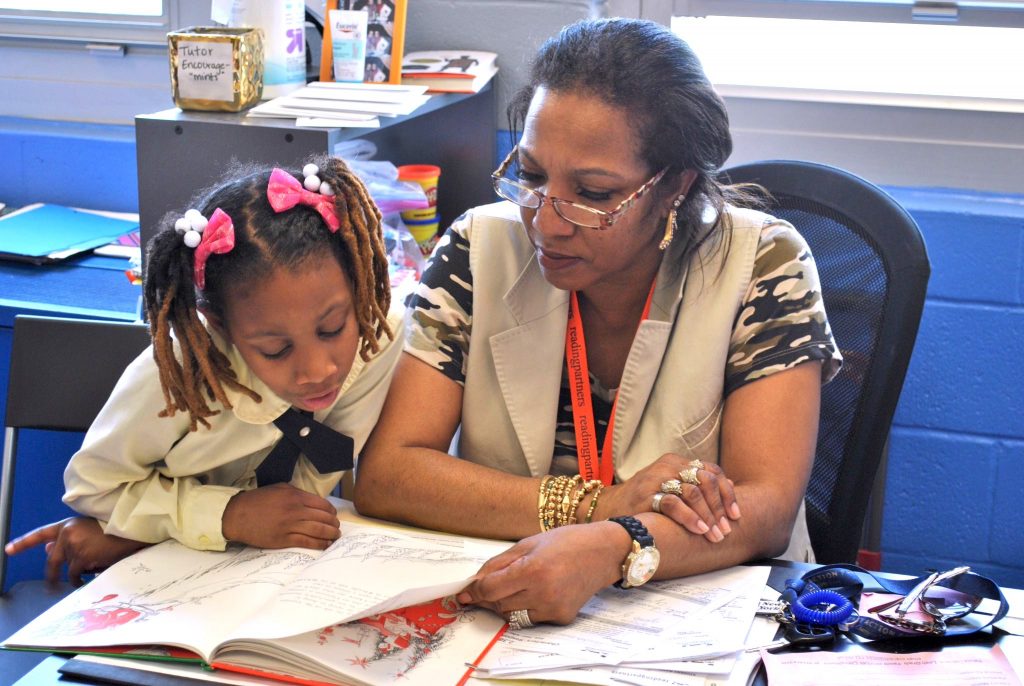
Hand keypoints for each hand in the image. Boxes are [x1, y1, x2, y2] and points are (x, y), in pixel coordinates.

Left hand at [4, 517, 146, 585]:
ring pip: (69, 568)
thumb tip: (47, 550)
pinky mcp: (81, 556)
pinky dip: (81, 580)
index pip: (41, 534)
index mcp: (67, 525)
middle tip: (52, 587)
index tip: (8, 550)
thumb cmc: (113, 531)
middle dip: (53, 576)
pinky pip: (76, 574)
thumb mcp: (88, 531)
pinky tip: (87, 580)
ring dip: (79, 572)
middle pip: (53, 560)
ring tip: (93, 569)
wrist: (131, 530)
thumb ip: (67, 541)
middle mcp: (67, 534)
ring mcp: (73, 545)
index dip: (23, 543)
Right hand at [222, 483, 339, 549]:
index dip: (331, 511)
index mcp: (295, 496)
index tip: (333, 515)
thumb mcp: (280, 488)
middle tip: (337, 527)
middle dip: (334, 523)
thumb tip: (313, 501)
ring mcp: (290, 526)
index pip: (322, 504)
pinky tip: (326, 544)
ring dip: (331, 534)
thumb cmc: (258, 500)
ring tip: (336, 536)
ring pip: (318, 530)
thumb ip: (298, 493)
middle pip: (323, 518)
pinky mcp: (284, 539)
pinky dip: (320, 544)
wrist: (238, 515)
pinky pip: (307, 542)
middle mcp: (295, 511)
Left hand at [455, 522, 627, 624]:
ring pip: (512, 615)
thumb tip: (475, 581)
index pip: (491, 589)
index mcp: (532, 569)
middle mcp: (543, 592)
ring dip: (505, 603)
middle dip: (489, 597)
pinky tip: (536, 592)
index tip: (465, 593)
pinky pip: (531, 618)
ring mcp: (554, 608)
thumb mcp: (528, 543)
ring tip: (516, 586)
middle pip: (499, 604)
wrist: (603, 552)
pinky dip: (526, 608)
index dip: (475, 591)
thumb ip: (499, 563)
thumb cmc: (566, 542)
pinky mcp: (562, 617)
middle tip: (488, 587)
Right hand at [595, 453, 738, 542]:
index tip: (735, 516)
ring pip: (693, 491)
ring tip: (714, 534)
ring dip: (708, 515)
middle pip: (706, 481)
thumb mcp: (670, 487)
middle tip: (725, 531)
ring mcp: (657, 478)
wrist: (608, 506)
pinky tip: (698, 530)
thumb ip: (695, 487)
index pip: (712, 471)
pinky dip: (689, 517)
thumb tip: (730, 492)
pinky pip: (673, 503)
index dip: (727, 494)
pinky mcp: (646, 494)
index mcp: (677, 462)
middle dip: (719, 508)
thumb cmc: (644, 500)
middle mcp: (669, 466)